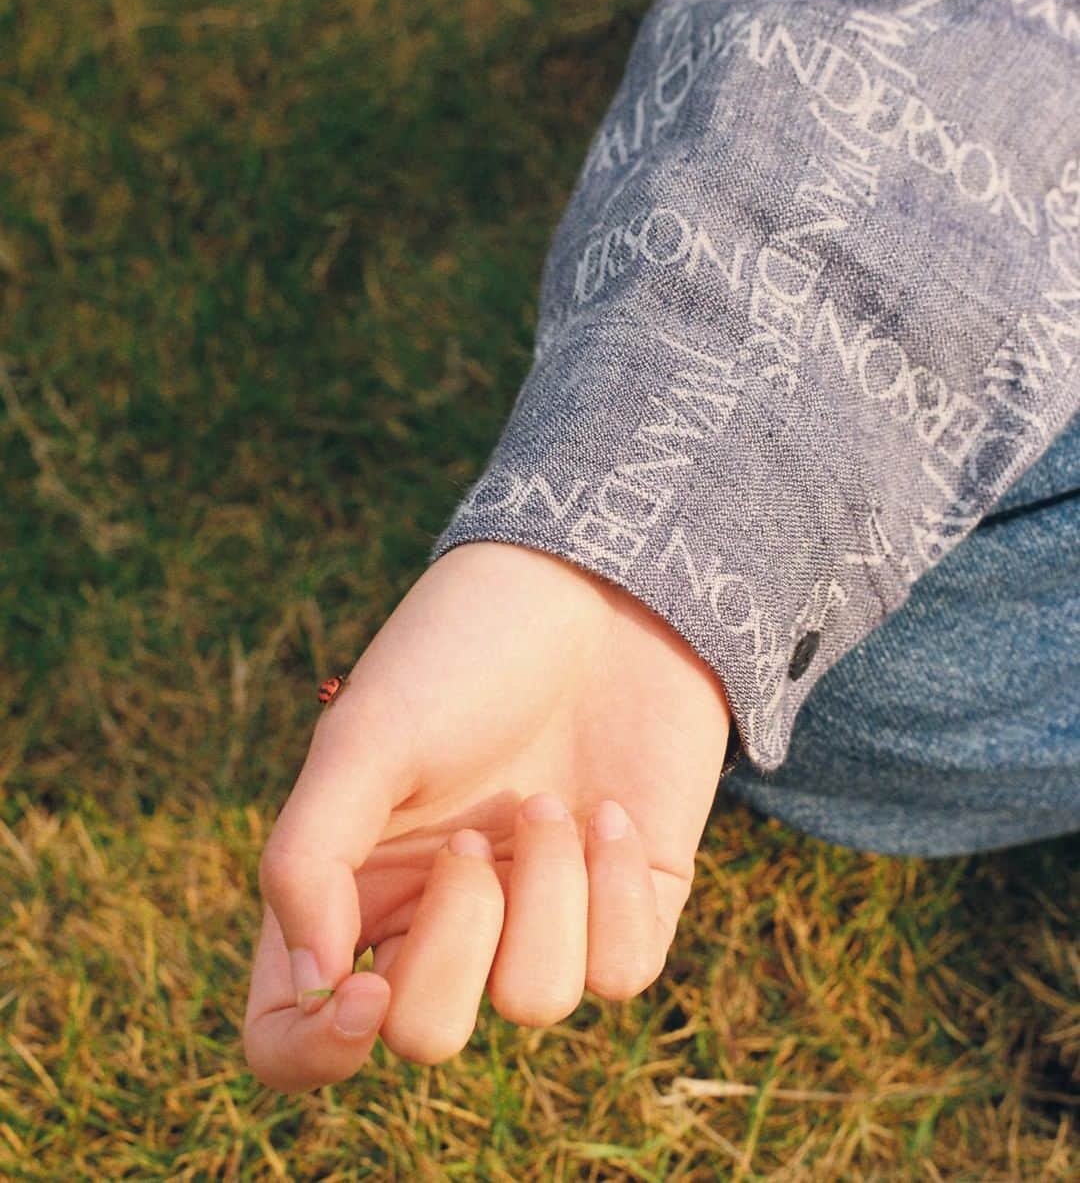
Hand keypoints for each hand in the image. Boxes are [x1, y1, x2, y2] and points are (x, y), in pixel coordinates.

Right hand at [243, 540, 730, 1090]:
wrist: (597, 590)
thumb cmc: (463, 651)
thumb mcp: (367, 736)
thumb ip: (309, 857)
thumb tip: (312, 983)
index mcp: (352, 885)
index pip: (296, 1034)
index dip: (317, 1050)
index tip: (365, 988)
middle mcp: (441, 919)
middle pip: (426, 1035)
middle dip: (456, 945)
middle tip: (472, 843)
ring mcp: (538, 918)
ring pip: (537, 1002)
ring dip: (547, 894)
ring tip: (546, 800)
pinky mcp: (627, 904)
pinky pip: (625, 973)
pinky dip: (617, 894)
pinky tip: (607, 810)